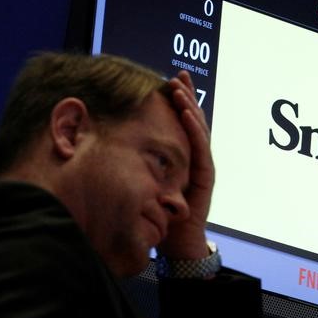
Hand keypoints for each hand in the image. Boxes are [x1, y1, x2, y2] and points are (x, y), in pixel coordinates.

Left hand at [158, 70, 213, 259]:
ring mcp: (202, 165)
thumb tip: (112, 143)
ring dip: (190, 107)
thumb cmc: (161, 213)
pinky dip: (194, 129)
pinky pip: (201, 148)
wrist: (178, 241)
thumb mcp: (146, 181)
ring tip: (180, 89)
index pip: (182, 122)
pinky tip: (186, 114)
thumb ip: (140, 163)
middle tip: (179, 76)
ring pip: (198, 130)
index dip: (178, 101)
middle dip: (187, 96)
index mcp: (184, 156)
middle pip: (194, 120)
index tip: (170, 80)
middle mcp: (195, 157)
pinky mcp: (205, 176)